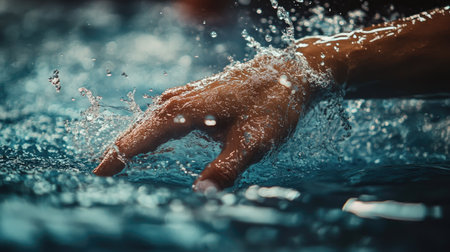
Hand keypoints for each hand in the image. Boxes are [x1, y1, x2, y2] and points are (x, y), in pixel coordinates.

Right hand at [93, 53, 313, 191]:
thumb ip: (227, 168)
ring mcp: (184, 95)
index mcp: (184, 110)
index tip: (98, 175)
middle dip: (119, 151)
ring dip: (131, 140)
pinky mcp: (193, 96)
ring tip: (117, 162)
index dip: (119, 157)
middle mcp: (178, 99)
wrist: (287, 75)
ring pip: (148, 120)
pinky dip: (147, 131)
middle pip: (139, 128)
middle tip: (101, 175)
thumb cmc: (271, 105)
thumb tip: (201, 193)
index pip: (141, 137)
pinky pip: (160, 115)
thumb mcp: (254, 141)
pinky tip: (148, 141)